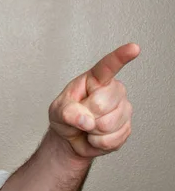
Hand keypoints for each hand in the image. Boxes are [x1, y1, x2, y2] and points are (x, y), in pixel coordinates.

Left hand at [48, 43, 140, 158]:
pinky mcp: (126, 127)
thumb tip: (86, 120)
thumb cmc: (65, 118)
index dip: (121, 57)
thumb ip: (67, 113)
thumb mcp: (57, 112)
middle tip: (81, 117)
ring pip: (109, 124)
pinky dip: (99, 142)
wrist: (71, 139)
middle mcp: (112, 91)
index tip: (134, 48)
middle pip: (103, 104)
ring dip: (92, 131)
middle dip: (87, 116)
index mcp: (94, 80)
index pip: (108, 66)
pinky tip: (95, 136)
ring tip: (88, 127)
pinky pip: (113, 139)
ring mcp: (122, 109)